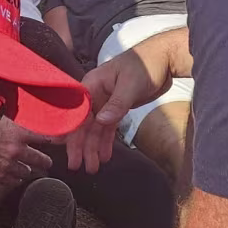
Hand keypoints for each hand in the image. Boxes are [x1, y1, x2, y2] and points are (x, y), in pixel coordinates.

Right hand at [0, 116, 52, 185]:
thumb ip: (12, 124)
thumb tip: (20, 120)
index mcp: (19, 133)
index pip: (44, 139)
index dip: (51, 142)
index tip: (54, 144)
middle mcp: (17, 150)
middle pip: (42, 160)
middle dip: (46, 162)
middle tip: (47, 163)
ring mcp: (8, 165)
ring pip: (27, 172)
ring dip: (27, 170)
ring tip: (26, 169)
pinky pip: (13, 181)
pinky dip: (15, 178)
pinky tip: (13, 176)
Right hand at [65, 35, 178, 173]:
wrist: (165, 58)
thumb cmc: (145, 64)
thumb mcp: (131, 84)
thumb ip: (116, 104)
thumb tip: (100, 121)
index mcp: (91, 85)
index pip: (76, 111)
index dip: (69, 130)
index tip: (61, 147)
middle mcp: (94, 95)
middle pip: (83, 124)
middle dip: (80, 145)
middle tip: (78, 166)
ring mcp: (105, 103)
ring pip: (95, 129)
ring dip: (93, 148)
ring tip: (92, 168)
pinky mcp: (117, 108)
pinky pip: (108, 128)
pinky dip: (106, 142)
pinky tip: (105, 156)